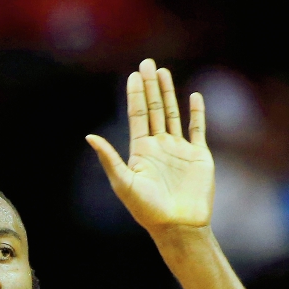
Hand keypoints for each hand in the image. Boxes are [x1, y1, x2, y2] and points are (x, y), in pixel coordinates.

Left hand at [87, 59, 213, 240]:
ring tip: (163, 72)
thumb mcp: (124, 183)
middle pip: (154, 109)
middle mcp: (159, 147)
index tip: (133, 75)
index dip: (135, 95)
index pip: (137, 116)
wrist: (178, 226)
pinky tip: (194, 97)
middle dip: (150, 86)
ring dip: (169, 94)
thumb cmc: (148, 210)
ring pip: (172, 115)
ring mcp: (179, 150)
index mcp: (141, 151)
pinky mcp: (199, 157)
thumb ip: (109, 158)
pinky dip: (197, 113)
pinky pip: (198, 129)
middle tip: (147, 63)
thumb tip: (89, 136)